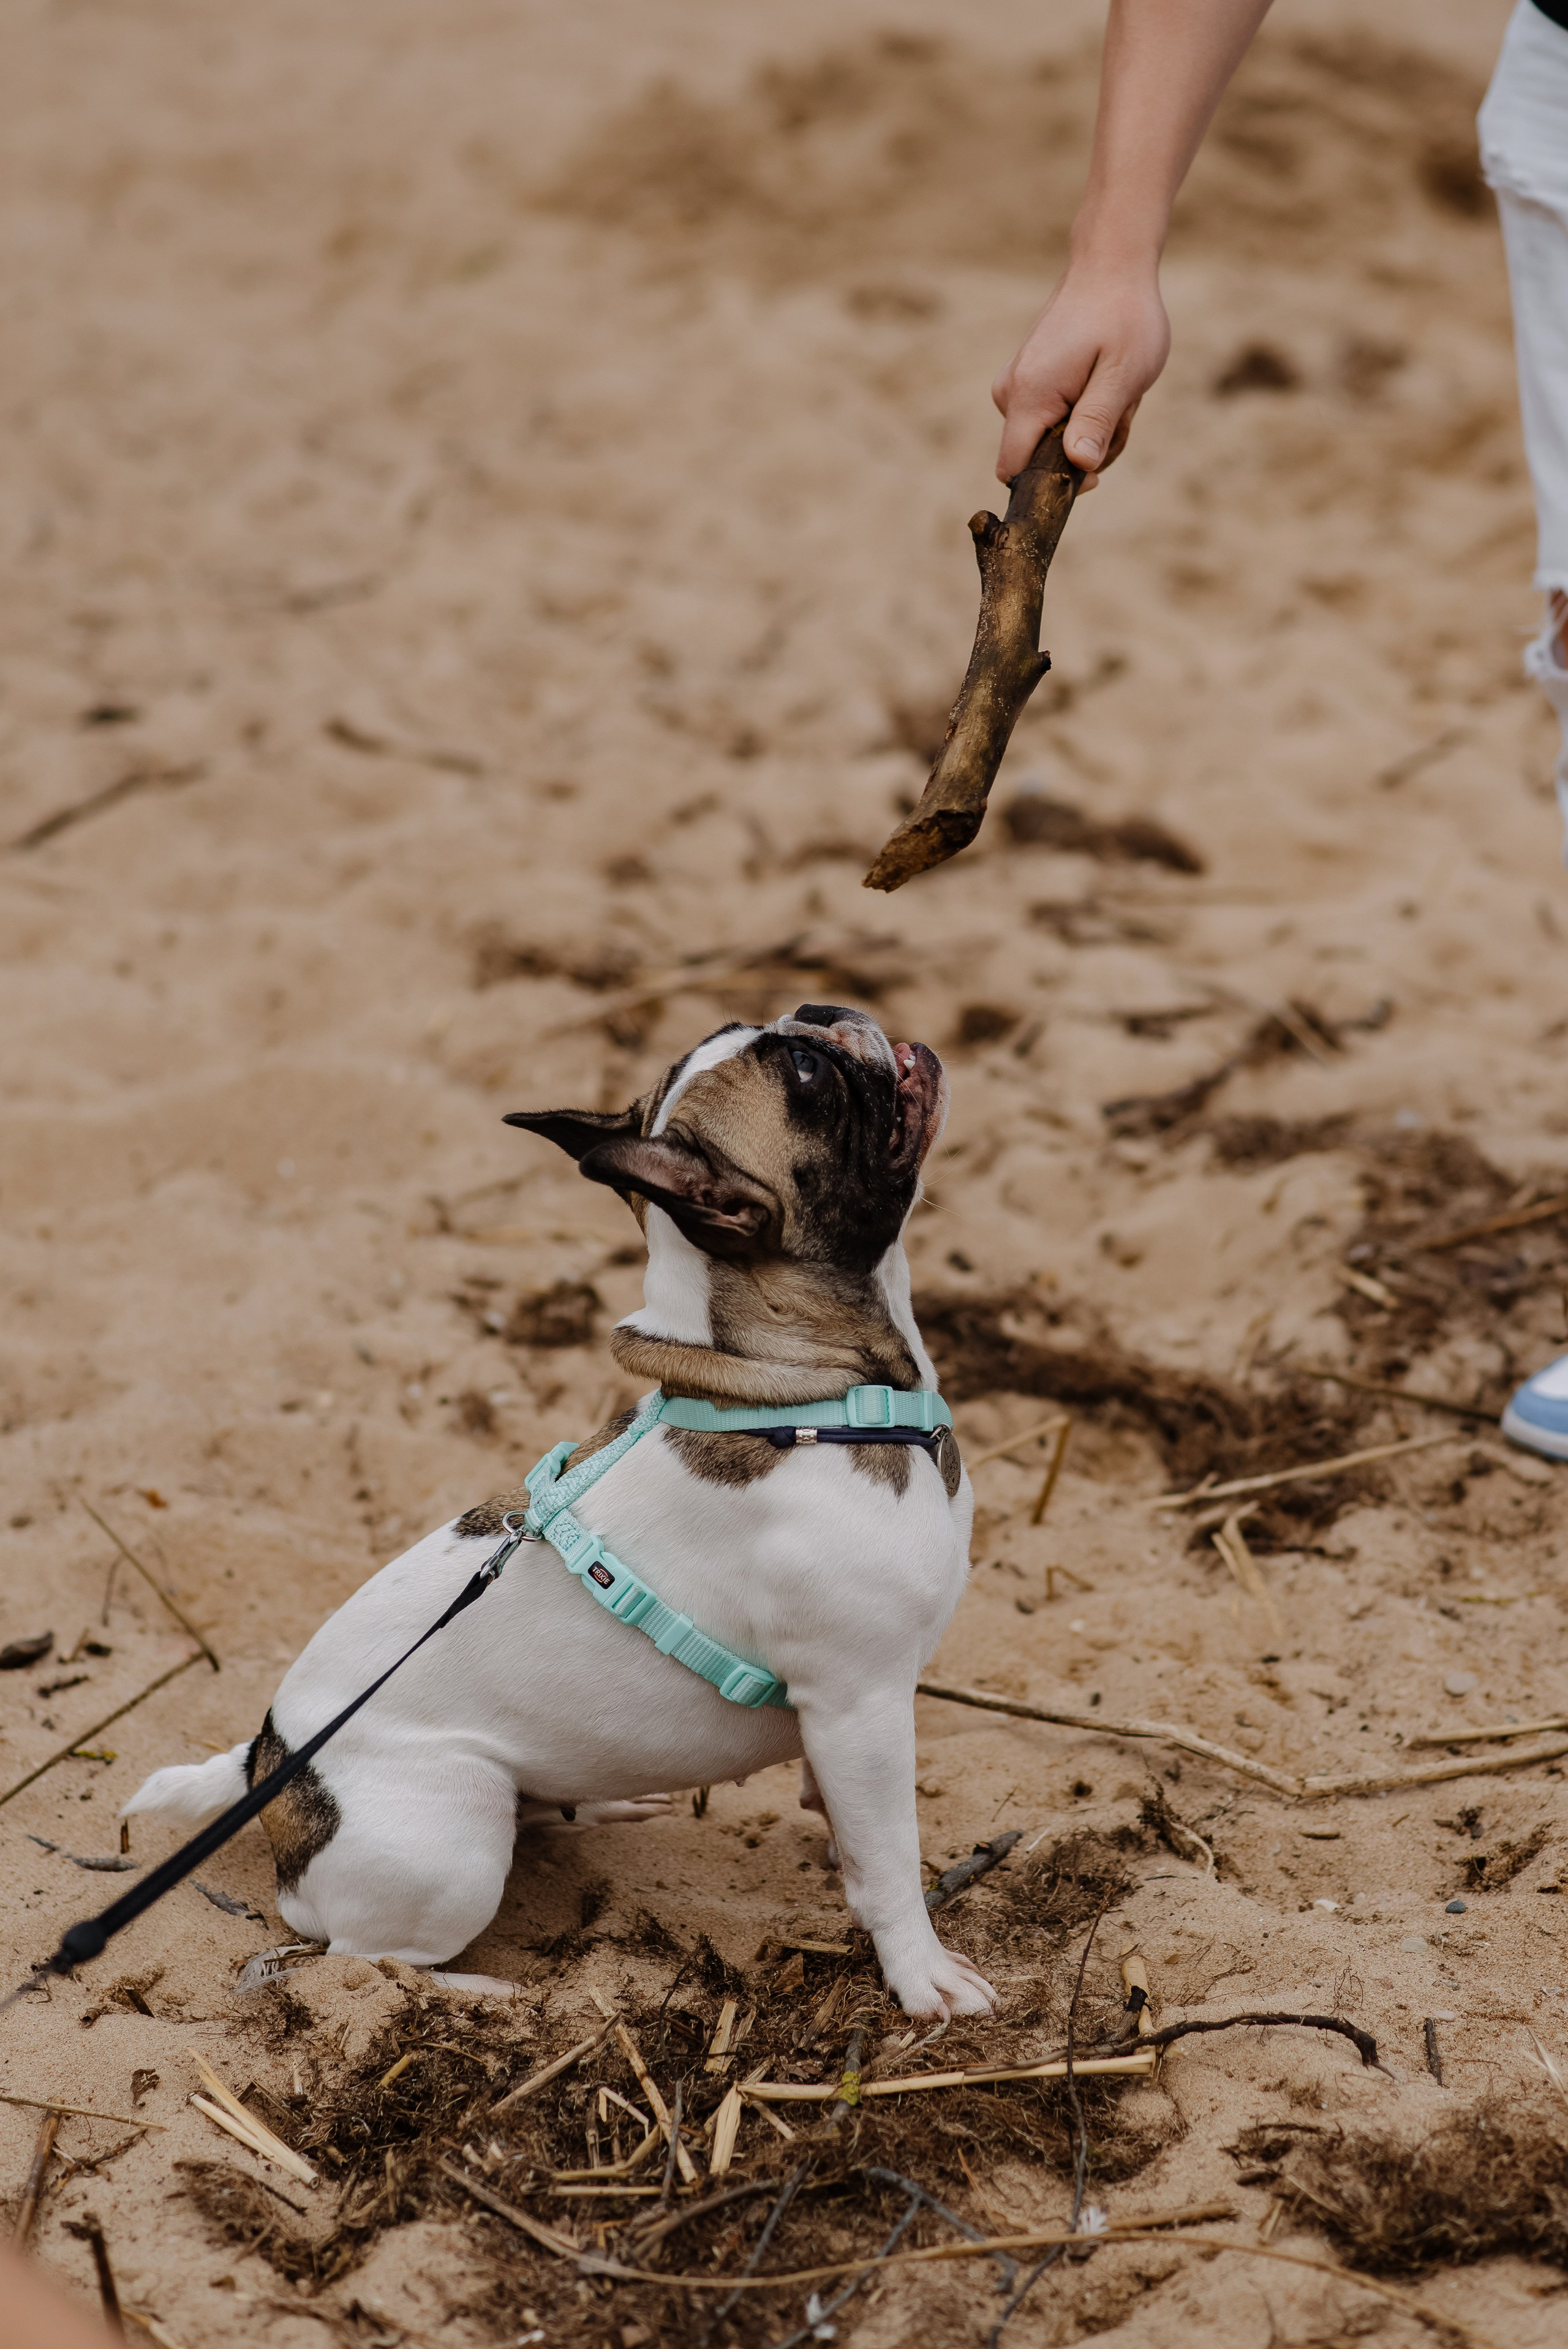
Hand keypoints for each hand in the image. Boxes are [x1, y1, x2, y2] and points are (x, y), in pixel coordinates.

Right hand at [992, 257, 1170, 486]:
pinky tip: (1104, 384)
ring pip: (1051, 442)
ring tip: (1116, 390)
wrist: (1111, 264)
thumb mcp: (1122, 374)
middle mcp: (1010, 393)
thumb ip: (1097, 422)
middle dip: (1086, 451)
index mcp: (1029, 396)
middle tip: (1120, 411)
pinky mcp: (1027, 381)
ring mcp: (1016, 386)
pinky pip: (1053, 420)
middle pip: (1038, 461)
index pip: (1014, 471)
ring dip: (1092, 430)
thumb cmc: (1123, 316)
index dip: (1051, 485)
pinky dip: (1084, 412)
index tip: (1093, 471)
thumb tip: (1078, 465)